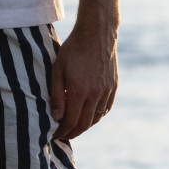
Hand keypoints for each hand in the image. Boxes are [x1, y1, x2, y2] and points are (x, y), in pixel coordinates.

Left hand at [51, 15, 118, 140]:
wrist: (97, 33)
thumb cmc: (73, 49)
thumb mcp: (58, 69)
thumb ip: (56, 95)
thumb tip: (56, 117)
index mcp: (79, 91)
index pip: (71, 121)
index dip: (62, 131)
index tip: (55, 134)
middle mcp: (95, 94)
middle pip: (85, 124)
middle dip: (73, 132)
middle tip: (63, 135)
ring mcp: (107, 91)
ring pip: (97, 117)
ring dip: (85, 125)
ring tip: (74, 126)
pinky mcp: (114, 86)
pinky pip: (106, 108)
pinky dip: (97, 115)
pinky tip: (89, 114)